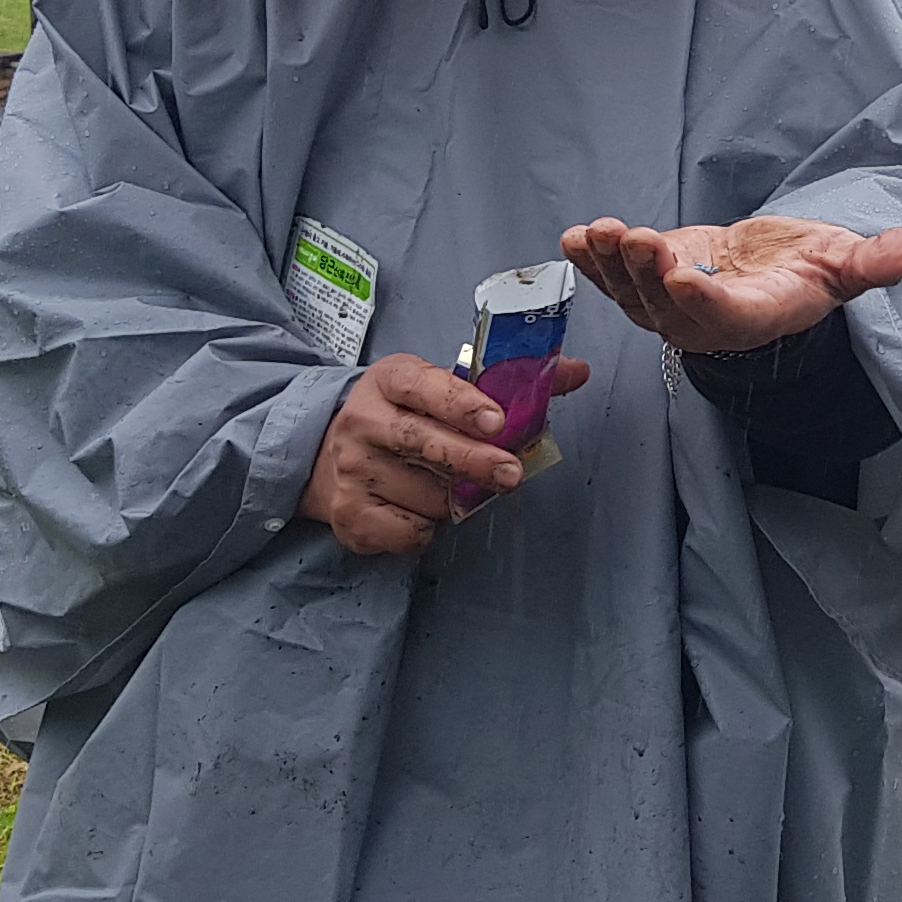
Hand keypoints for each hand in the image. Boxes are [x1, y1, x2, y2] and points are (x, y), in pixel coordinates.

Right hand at [302, 350, 593, 556]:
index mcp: (391, 379)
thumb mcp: (442, 387)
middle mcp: (364, 421)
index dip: (464, 404)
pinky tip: (422, 509)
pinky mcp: (349, 515)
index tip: (497, 421)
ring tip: (453, 485)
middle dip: (475, 461)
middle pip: (426, 443)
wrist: (324, 454)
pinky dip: (428, 528)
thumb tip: (578, 371)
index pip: (426, 387)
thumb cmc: (404, 417)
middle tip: (512, 474)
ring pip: (428, 494)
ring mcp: (352, 470)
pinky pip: (410, 531)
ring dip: (456, 498)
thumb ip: (510, 382)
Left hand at [561, 215, 901, 354]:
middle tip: (636, 238)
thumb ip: (873, 261)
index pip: (725, 315)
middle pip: (669, 305)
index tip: (683, 273)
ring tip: (600, 233)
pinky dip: (592, 263)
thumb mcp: (844, 265)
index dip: (702, 298)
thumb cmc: (808, 271)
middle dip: (648, 272)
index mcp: (756, 317)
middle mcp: (706, 322)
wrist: (769, 276)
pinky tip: (576, 239)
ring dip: (612, 265)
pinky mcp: (647, 287)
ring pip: (633, 295)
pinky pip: (613, 282)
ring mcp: (670, 309)